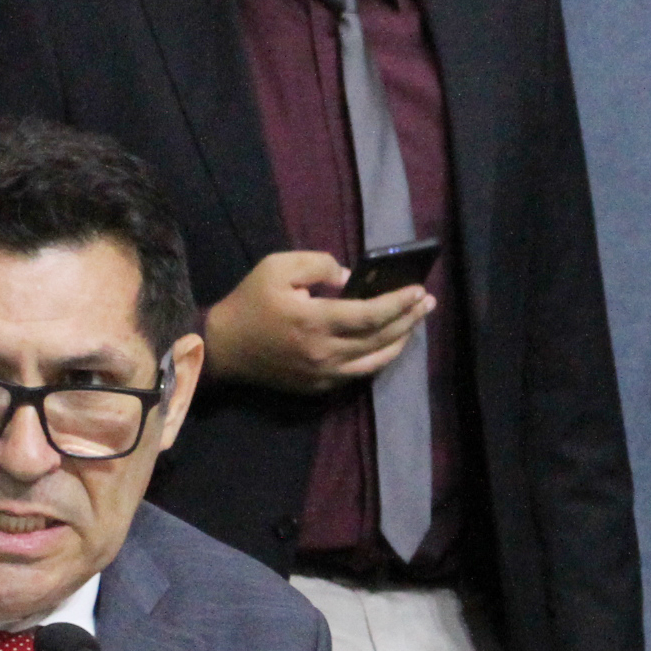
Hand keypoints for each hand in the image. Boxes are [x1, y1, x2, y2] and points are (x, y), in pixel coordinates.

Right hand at [203, 249, 434, 393]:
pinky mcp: (319, 386)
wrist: (222, 348)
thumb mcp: (277, 266)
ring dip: (401, 341)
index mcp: (316, 321)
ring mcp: (324, 373)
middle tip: (428, 303)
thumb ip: (318, 264)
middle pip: (381, 338)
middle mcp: (325, 352)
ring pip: (376, 360)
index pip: (372, 314)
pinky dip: (379, 357)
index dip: (400, 303)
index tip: (419, 290)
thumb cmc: (250, 302)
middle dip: (409, 319)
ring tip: (415, 322)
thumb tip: (350, 277)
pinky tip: (389, 343)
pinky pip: (359, 373)